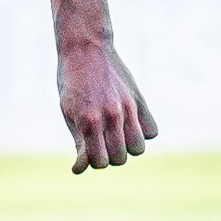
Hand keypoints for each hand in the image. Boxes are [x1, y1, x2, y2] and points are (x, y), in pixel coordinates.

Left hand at [57, 41, 154, 172]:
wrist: (85, 50)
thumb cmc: (71, 85)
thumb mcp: (68, 113)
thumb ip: (79, 142)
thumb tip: (79, 170)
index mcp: (88, 121)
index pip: (100, 162)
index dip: (94, 161)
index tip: (89, 152)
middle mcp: (111, 116)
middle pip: (121, 158)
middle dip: (110, 156)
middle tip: (101, 143)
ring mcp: (128, 108)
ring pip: (138, 148)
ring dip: (127, 148)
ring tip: (115, 137)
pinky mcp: (139, 101)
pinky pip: (152, 131)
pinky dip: (142, 133)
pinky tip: (129, 125)